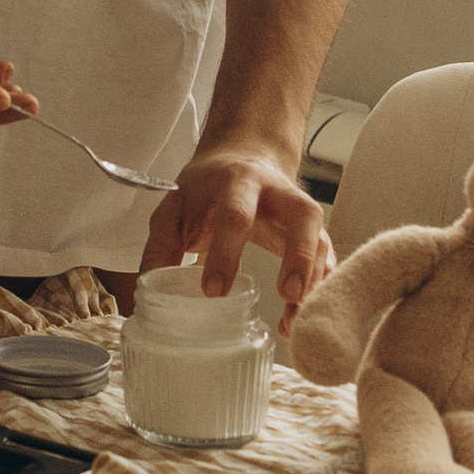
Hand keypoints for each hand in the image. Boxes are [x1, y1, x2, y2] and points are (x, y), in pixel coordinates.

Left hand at [142, 134, 333, 317]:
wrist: (243, 157)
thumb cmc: (206, 189)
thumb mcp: (176, 206)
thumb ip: (161, 245)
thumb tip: (147, 291)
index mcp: (237, 182)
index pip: (234, 214)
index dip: (226, 252)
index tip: (214, 291)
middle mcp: (277, 192)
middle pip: (301, 215)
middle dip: (298, 255)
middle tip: (287, 294)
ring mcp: (299, 210)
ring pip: (321, 238)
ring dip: (313, 278)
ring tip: (295, 316)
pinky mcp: (312, 231)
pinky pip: (325, 257)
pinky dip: (319, 285)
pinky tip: (303, 312)